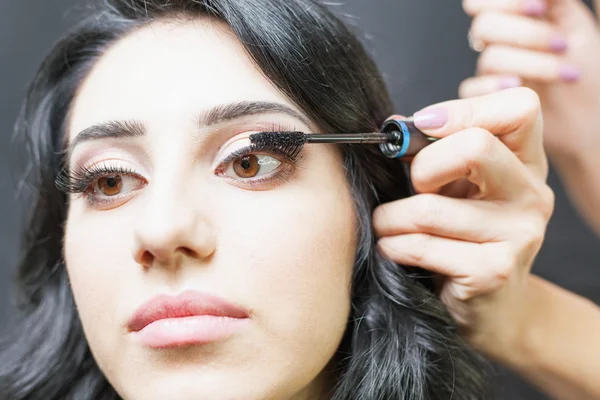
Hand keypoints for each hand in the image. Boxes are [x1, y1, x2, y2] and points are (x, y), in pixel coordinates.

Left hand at [373, 88, 554, 356]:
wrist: (490, 309)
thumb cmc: (461, 238)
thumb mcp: (455, 188)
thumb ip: (430, 152)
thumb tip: (393, 125)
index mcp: (525, 163)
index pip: (518, 107)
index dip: (463, 110)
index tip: (424, 130)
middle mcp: (531, 195)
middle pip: (475, 146)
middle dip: (424, 167)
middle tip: (414, 188)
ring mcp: (519, 235)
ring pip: (429, 208)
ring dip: (390, 217)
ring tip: (388, 225)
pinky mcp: (494, 272)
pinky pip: (419, 246)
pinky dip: (392, 245)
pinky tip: (394, 249)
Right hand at [460, 0, 599, 159]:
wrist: (592, 118)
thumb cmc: (592, 73)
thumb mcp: (578, 25)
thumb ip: (559, 0)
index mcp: (518, 19)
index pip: (484, 3)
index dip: (506, 3)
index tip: (540, 8)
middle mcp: (500, 45)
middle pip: (484, 26)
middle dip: (526, 35)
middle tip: (561, 45)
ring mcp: (492, 74)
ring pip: (488, 58)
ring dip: (531, 64)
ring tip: (565, 74)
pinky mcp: (486, 101)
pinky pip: (473, 90)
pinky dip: (497, 88)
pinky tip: (521, 89)